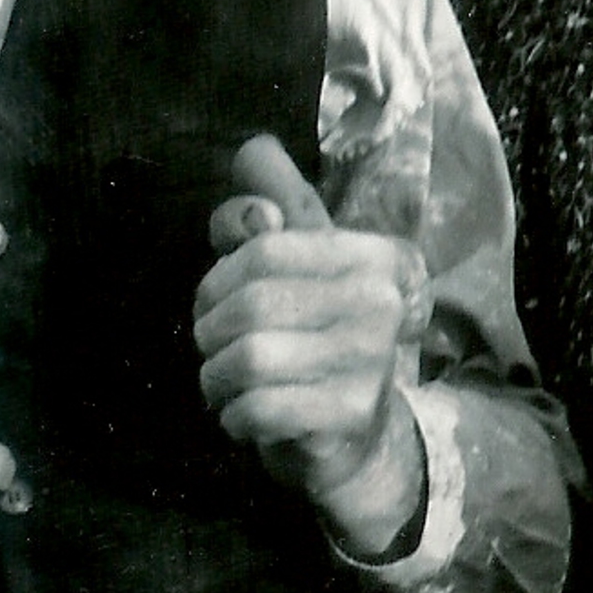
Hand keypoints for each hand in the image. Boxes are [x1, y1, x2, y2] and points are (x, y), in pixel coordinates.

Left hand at [194, 136, 430, 556]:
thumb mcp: (292, 266)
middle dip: (211, 332)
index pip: (265, 245)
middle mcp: (381, 299)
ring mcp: (371, 359)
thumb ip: (267, 206)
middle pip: (251, 303)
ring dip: (216, 378)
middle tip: (214, 350)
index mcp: (370, 254)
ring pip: (248, 357)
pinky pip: (258, 408)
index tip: (217, 300)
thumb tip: (254, 152)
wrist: (355, 440)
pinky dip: (234, 416)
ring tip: (225, 385)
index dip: (220, 276)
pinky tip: (245, 416)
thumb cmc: (312, 339)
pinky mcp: (349, 414)